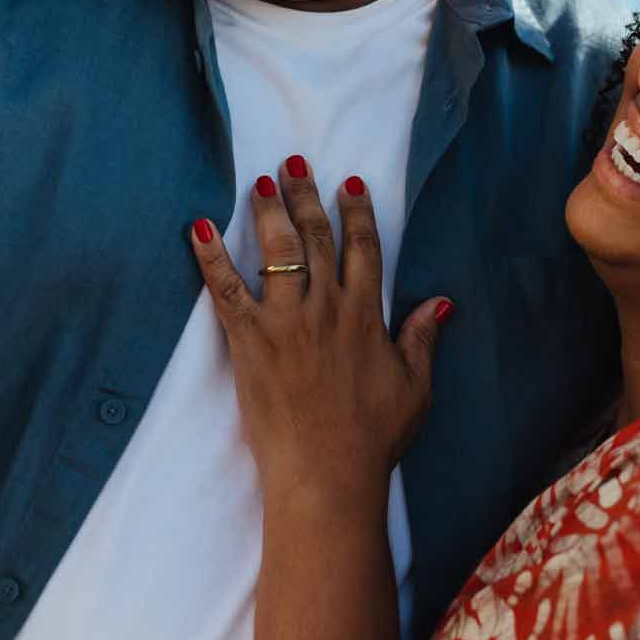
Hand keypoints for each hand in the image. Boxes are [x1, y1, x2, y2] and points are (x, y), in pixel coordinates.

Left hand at [189, 157, 449, 509]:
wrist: (327, 475)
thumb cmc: (373, 437)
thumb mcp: (414, 387)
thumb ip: (423, 338)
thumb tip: (440, 301)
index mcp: (366, 315)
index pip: (363, 248)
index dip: (357, 213)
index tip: (350, 185)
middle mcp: (326, 307)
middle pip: (315, 237)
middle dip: (306, 196)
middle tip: (295, 164)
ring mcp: (286, 322)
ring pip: (276, 252)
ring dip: (267, 211)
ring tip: (259, 182)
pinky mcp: (250, 342)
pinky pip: (226, 290)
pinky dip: (210, 257)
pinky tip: (199, 227)